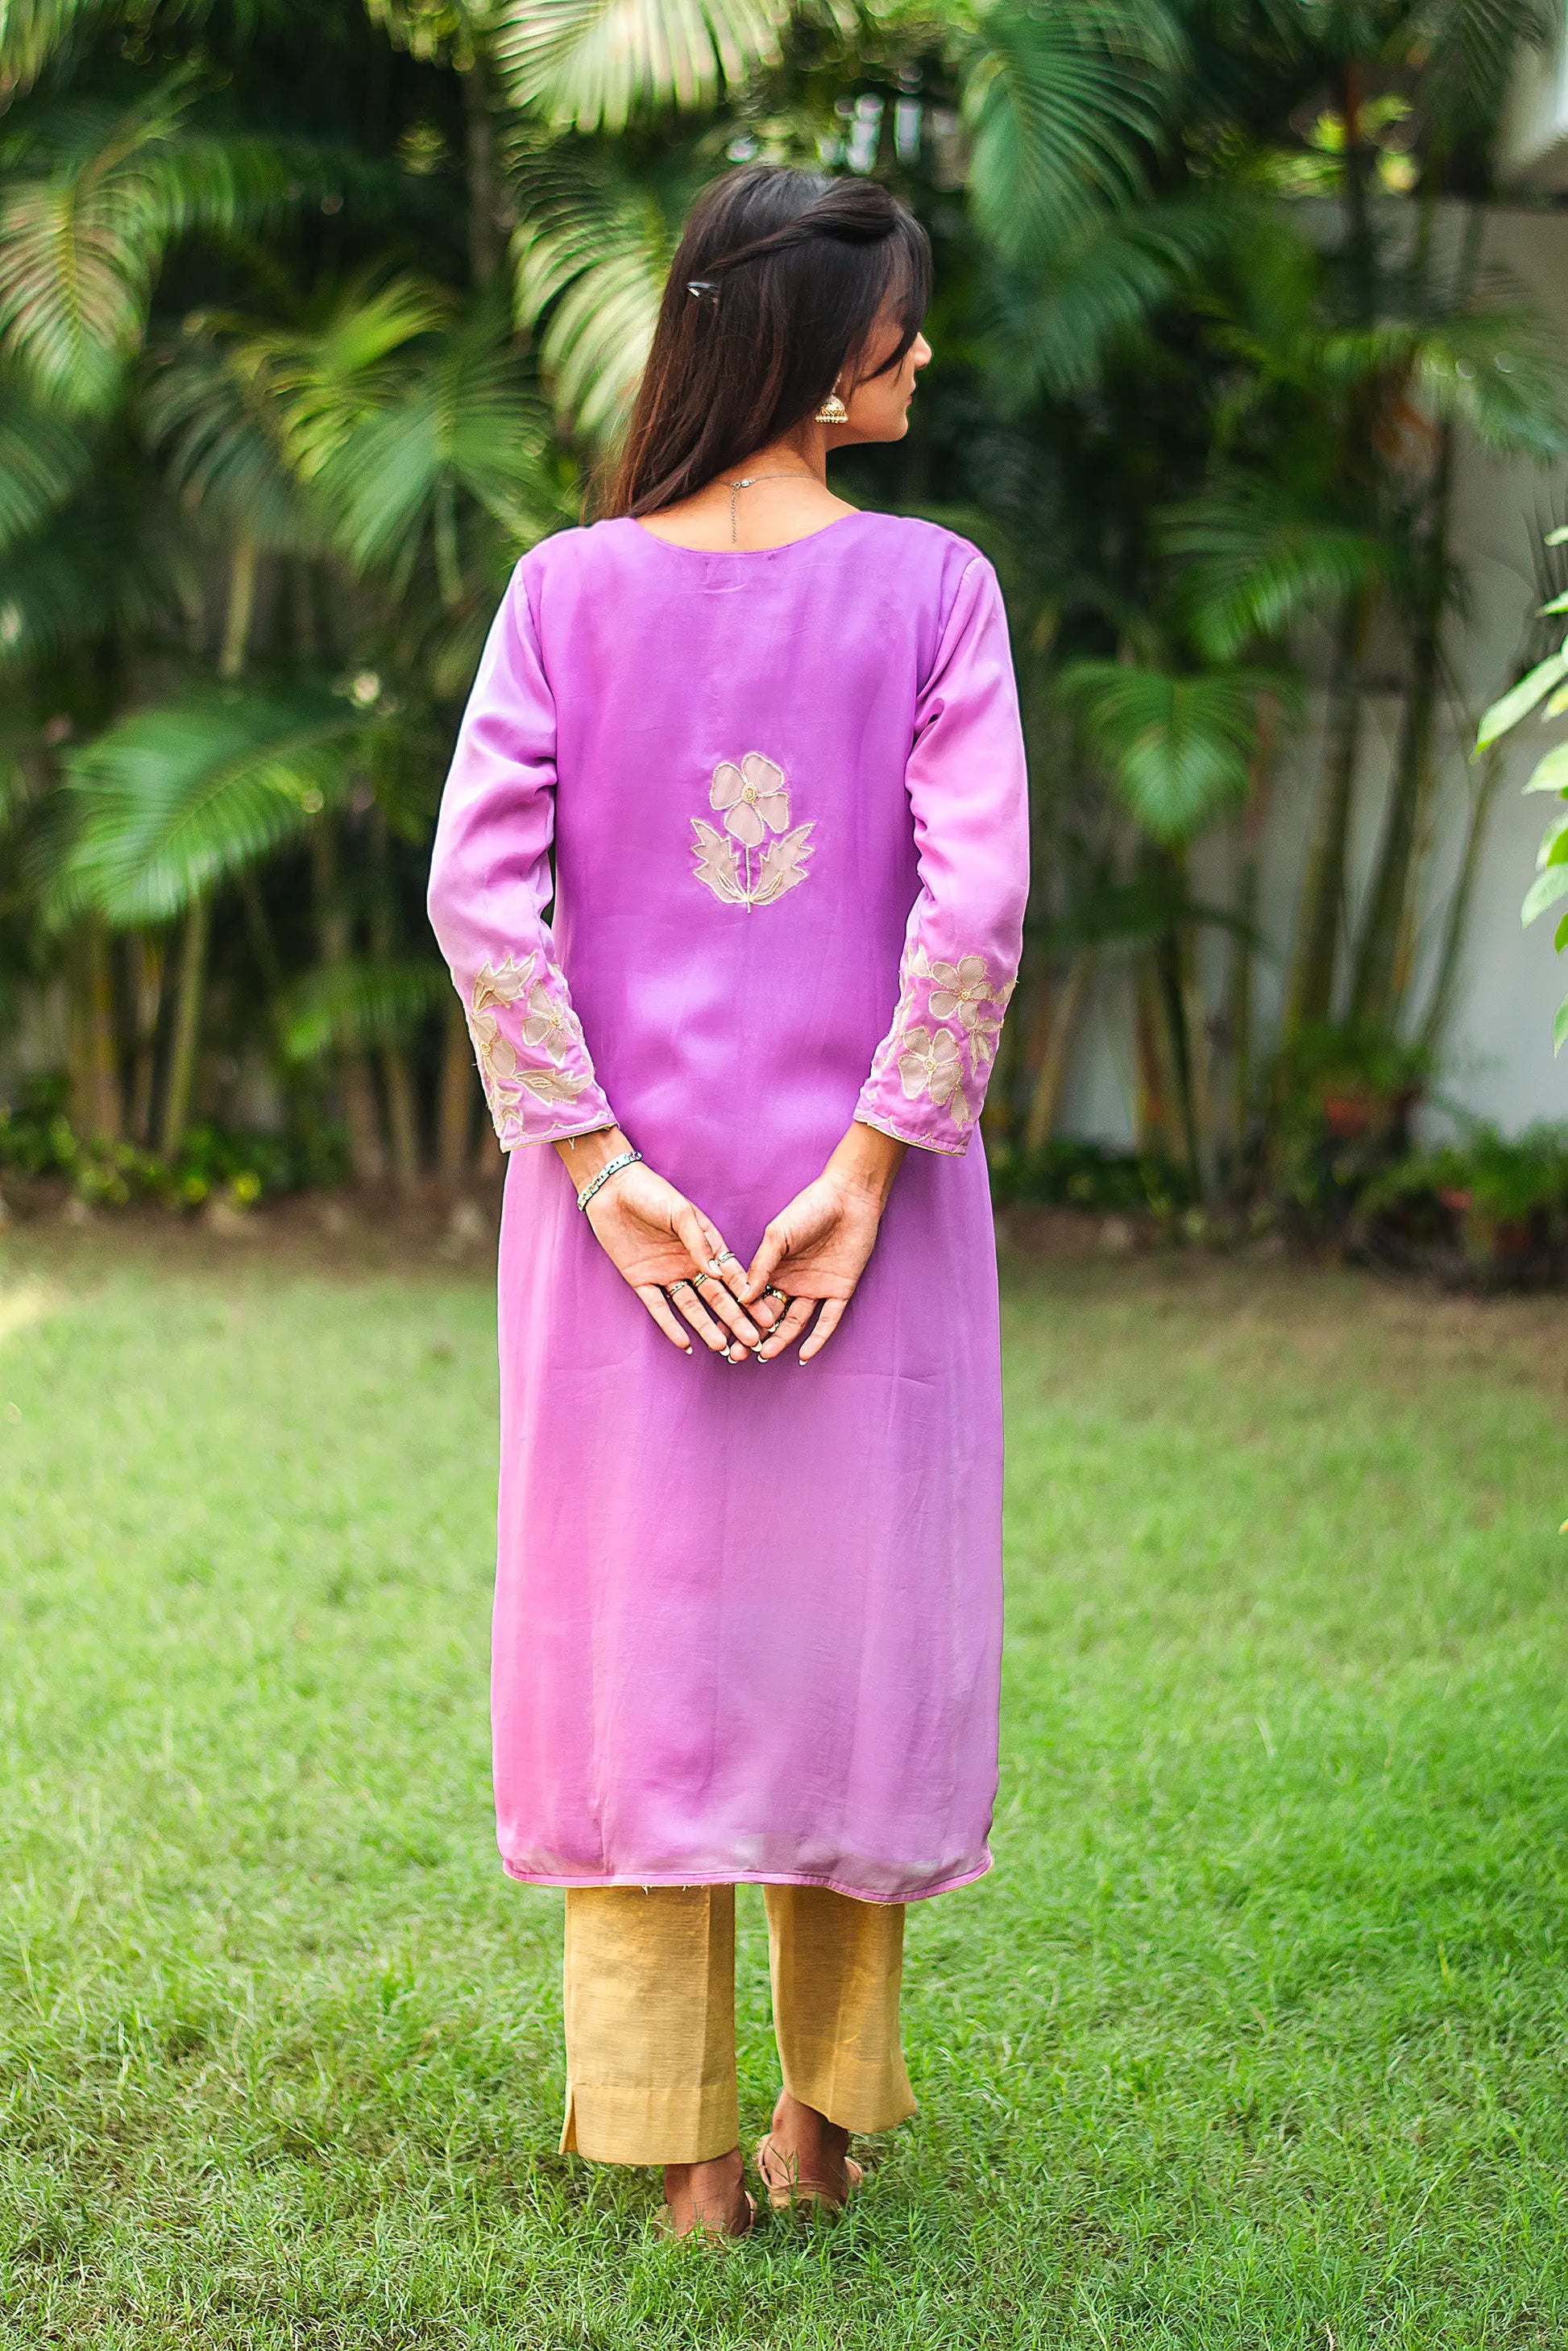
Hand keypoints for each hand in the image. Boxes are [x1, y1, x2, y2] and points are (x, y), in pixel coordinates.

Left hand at [557, 1128, 760, 1359]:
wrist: (612, 1189)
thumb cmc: (652, 1193)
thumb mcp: (681, 1213)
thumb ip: (699, 1243)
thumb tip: (717, 1274)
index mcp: (705, 1245)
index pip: (733, 1276)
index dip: (750, 1297)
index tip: (766, 1317)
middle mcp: (689, 1263)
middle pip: (716, 1297)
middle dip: (735, 1319)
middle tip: (752, 1341)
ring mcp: (666, 1274)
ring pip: (690, 1307)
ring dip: (706, 1326)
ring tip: (722, 1347)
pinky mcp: (640, 1280)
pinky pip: (657, 1307)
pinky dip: (670, 1325)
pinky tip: (684, 1343)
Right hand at [742, 1122, 905, 1362]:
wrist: (848, 1197)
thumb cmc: (809, 1208)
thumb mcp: (777, 1235)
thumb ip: (762, 1266)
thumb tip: (743, 1297)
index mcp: (774, 1269)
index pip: (753, 1300)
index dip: (738, 1317)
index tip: (722, 1334)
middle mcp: (793, 1283)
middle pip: (771, 1316)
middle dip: (755, 1335)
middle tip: (737, 1354)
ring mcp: (816, 1289)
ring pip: (797, 1322)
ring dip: (782, 1339)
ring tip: (765, 1354)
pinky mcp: (840, 1291)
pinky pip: (828, 1320)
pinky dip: (818, 1337)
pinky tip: (804, 1354)